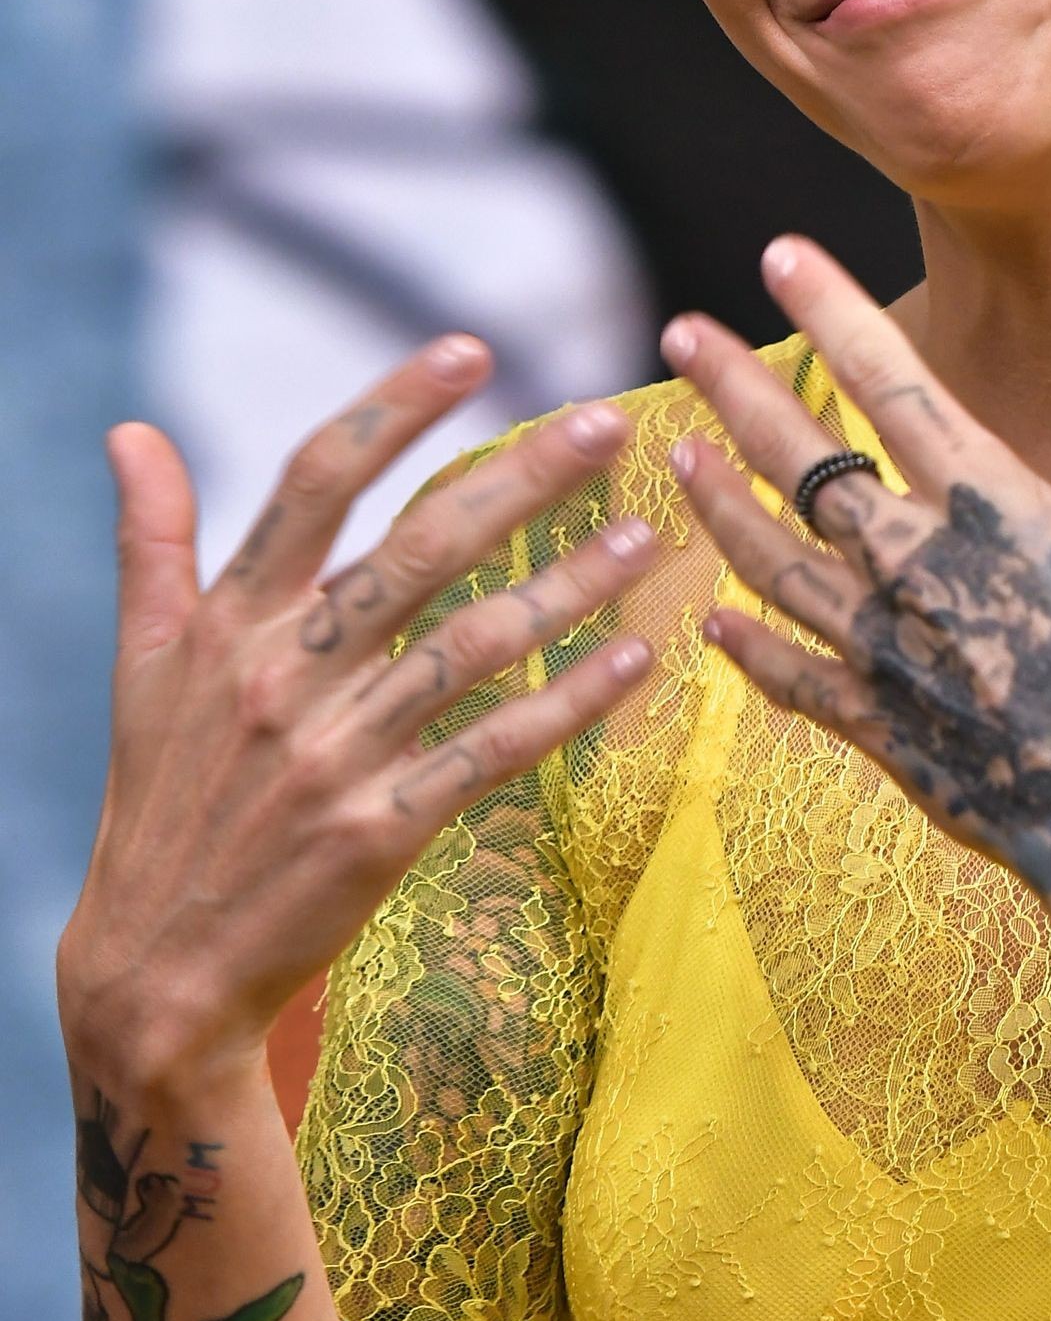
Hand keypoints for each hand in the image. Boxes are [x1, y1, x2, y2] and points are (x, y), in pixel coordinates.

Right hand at [59, 341, 659, 1093]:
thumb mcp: (143, 666)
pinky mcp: (381, 829)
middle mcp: (283, 673)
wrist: (157, 971)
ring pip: (476, 645)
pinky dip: (569, 704)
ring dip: (571, 587)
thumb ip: (153, 543)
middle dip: (523, 478)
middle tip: (607, 424)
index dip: (394, 406)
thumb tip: (132, 433)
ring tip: (648, 539)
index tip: (471, 349)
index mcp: (231, 620)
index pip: (317, 480)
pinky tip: (634, 661)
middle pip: (421, 547)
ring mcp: (335, 753)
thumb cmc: (161, 801)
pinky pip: (496, 750)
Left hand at [661, 238, 1050, 939]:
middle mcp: (920, 570)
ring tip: (673, 451)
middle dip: (737, 387)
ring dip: (717, 503)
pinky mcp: (877, 730)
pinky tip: (708, 620)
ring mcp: (887, 653)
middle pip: (802, 462)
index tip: (778, 253)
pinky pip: (791, 677)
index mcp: (996, 510)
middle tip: (681, 333)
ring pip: (772, 562)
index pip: (893, 385)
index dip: (832, 312)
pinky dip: (745, 647)